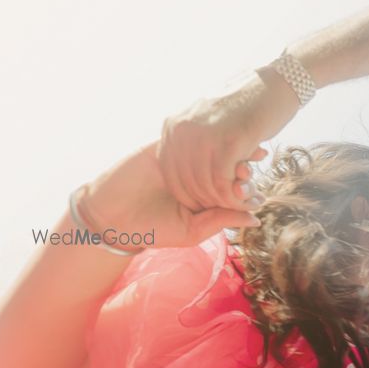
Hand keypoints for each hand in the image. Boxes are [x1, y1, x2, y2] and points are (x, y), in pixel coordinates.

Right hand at [81, 140, 261, 248]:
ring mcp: (180, 160)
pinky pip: (184, 139)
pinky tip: (214, 136)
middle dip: (241, 161)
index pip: (232, 185)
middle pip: (224, 163)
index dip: (247, 184)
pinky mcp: (162, 148)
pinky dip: (201, 137)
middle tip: (254, 162)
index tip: (258, 187)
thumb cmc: (152, 230)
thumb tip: (256, 217)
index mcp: (206, 194)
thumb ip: (220, 220)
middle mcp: (196, 175)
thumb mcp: (191, 231)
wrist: (111, 219)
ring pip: (208, 149)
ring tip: (242, 149)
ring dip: (226, 146)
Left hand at [156, 66, 297, 211]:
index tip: (211, 204)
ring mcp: (204, 136)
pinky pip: (224, 183)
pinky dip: (236, 197)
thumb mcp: (209, 118)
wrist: (276, 84)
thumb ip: (195, 140)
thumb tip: (190, 173)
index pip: (171, 174)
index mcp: (174, 125)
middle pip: (187, 183)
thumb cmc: (247, 105)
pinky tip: (249, 198)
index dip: (190, 196)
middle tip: (231, 209)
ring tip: (245, 204)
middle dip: (209, 203)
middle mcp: (182, 130)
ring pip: (206, 187)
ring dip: (226, 203)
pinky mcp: (228, 142)